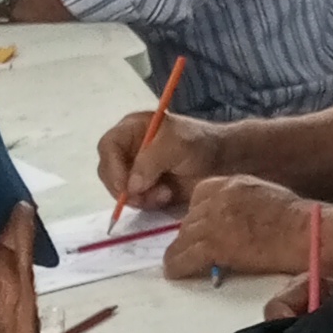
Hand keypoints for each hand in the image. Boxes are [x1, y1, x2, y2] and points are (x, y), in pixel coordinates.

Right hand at [101, 107, 235, 212]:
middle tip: (144, 196)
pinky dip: (148, 203)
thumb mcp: (177, 145)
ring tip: (165, 193)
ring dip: (140, 197)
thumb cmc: (201, 144)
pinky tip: (167, 196)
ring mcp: (136, 170)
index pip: (108, 146)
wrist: (224, 162)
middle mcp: (129, 148)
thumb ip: (151, 161)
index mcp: (133, 128)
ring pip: (120, 189)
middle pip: (108, 171)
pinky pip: (135, 201)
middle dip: (124, 187)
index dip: (112, 167)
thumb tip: (131, 186)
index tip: (125, 187)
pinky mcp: (145, 189)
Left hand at [168, 174, 310, 276]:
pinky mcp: (214, 245)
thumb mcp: (266, 196)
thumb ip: (243, 201)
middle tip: (192, 249)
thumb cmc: (298, 220)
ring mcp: (214, 221)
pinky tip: (175, 272)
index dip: (197, 213)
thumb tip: (233, 219)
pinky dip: (178, 266)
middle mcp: (219, 198)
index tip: (200, 227)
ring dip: (181, 250)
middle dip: (190, 234)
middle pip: (190, 217)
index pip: (200, 194)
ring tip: (178, 262)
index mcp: (233, 183)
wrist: (305, 234)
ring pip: (184, 237)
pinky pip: (185, 256)